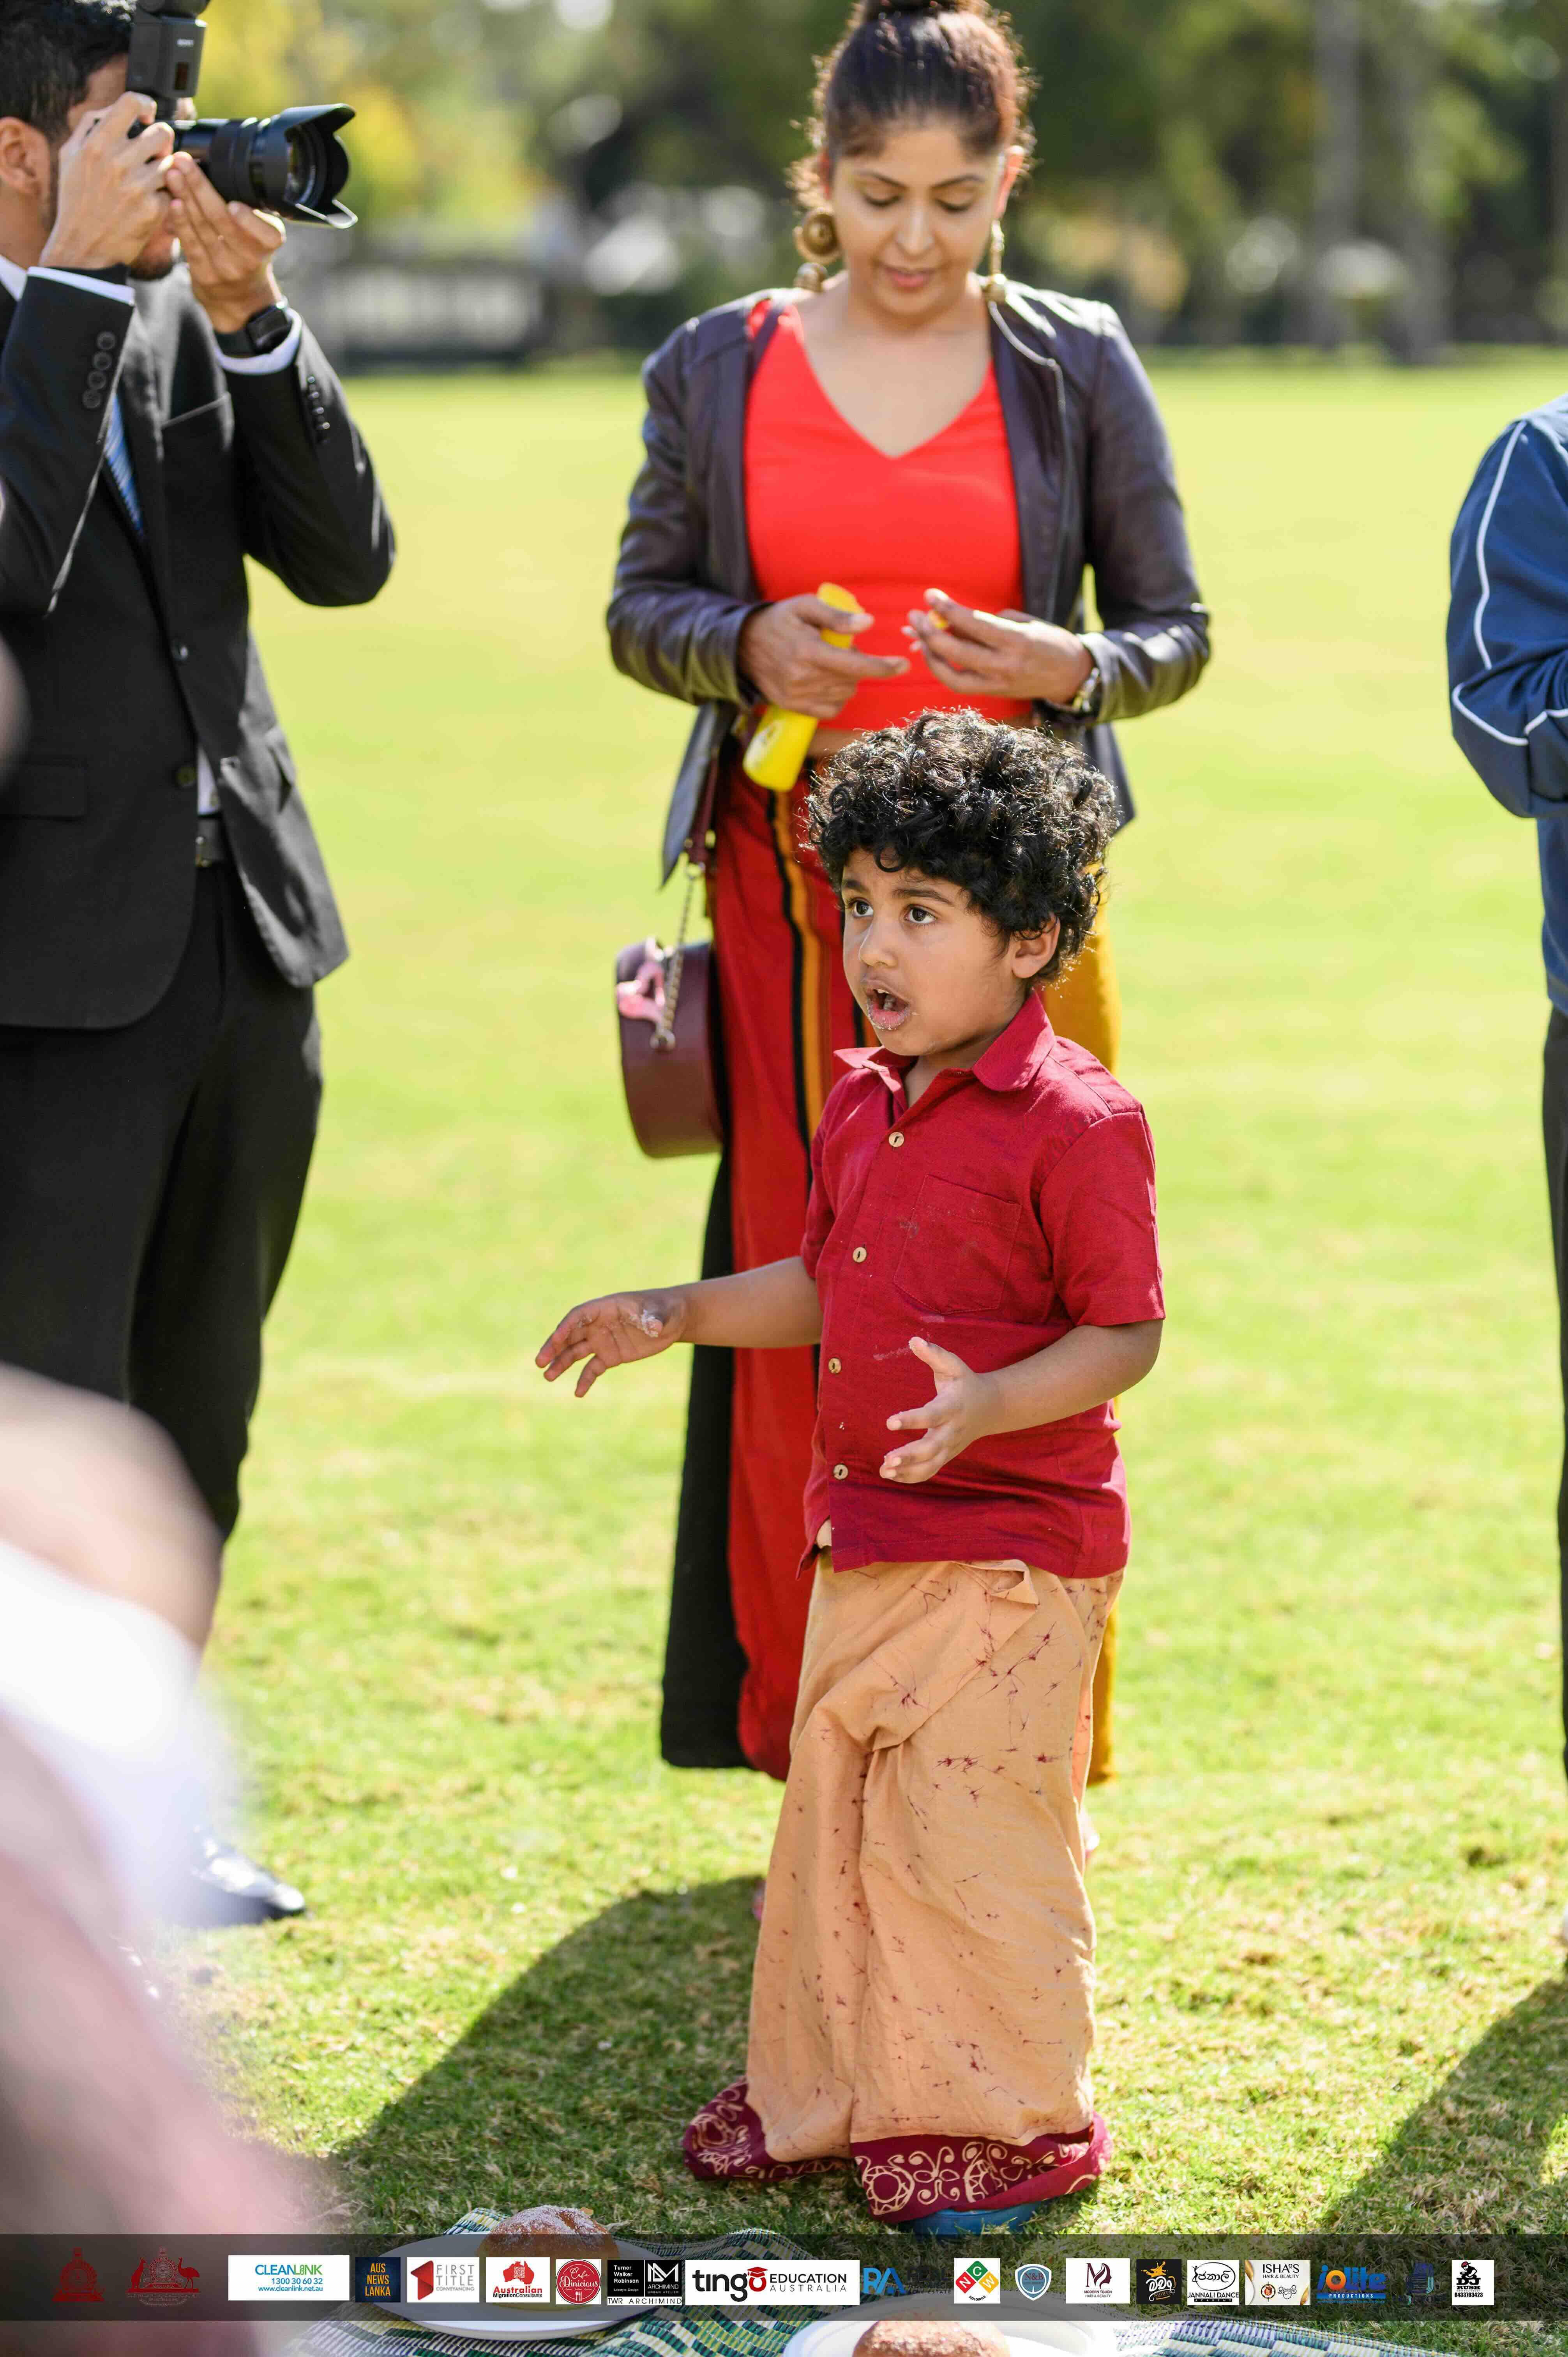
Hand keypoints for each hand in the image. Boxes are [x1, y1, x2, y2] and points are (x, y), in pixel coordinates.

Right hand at [39, 91, 173, 271]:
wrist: (82, 248)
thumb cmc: (76, 199)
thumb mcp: (70, 156)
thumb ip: (91, 126)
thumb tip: (119, 107)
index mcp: (97, 143)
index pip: (131, 102)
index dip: (145, 104)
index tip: (146, 115)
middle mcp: (118, 162)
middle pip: (162, 133)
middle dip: (161, 142)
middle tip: (153, 153)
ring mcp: (137, 187)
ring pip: (172, 163)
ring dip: (165, 170)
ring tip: (150, 179)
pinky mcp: (153, 210)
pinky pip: (173, 192)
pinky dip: (165, 196)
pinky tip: (149, 202)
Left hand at [163, 149, 284, 332]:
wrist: (241, 300)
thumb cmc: (249, 253)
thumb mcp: (262, 234)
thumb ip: (251, 211)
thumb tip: (220, 168)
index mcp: (268, 243)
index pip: (263, 232)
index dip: (249, 220)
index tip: (234, 204)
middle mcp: (249, 258)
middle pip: (222, 220)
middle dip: (200, 187)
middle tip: (183, 161)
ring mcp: (225, 269)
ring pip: (202, 228)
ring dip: (184, 196)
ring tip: (171, 172)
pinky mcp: (204, 275)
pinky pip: (190, 243)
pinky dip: (180, 221)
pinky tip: (172, 201)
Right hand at [535, 1289, 689, 1396]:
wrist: (672, 1320)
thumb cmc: (664, 1309)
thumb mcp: (661, 1312)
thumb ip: (654, 1319)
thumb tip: (654, 1327)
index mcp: (605, 1308)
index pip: (579, 1316)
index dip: (566, 1327)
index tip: (555, 1339)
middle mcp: (598, 1324)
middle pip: (570, 1335)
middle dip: (555, 1347)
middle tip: (540, 1362)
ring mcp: (603, 1340)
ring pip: (576, 1352)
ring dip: (561, 1363)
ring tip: (548, 1376)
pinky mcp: (610, 1356)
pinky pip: (593, 1368)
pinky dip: (585, 1380)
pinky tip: (578, 1393)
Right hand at [738, 593, 908, 720]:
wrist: (742, 645)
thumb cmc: (779, 620)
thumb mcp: (806, 607)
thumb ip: (837, 617)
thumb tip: (869, 623)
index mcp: (807, 652)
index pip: (855, 666)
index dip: (883, 667)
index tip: (903, 664)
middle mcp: (802, 679)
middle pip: (852, 681)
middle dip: (859, 665)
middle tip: (846, 649)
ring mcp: (797, 696)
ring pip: (843, 695)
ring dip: (848, 680)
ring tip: (832, 663)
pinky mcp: (793, 707)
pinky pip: (830, 709)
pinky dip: (837, 696)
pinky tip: (827, 680)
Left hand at [880, 1337, 998, 1483]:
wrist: (990, 1407)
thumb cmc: (965, 1383)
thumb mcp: (953, 1366)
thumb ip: (934, 1354)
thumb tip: (913, 1340)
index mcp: (952, 1407)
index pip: (932, 1416)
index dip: (911, 1420)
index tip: (889, 1422)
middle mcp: (952, 1430)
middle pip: (931, 1448)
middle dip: (910, 1456)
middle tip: (888, 1459)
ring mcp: (950, 1447)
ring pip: (930, 1465)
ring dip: (908, 1471)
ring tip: (884, 1471)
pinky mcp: (946, 1456)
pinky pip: (929, 1471)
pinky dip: (911, 1477)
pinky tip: (890, 1476)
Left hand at [904, 589, 1093, 707]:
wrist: (1071, 676)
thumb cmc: (1049, 641)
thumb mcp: (1024, 623)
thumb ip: (989, 622)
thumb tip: (951, 620)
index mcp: (1018, 640)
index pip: (974, 623)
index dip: (948, 609)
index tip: (930, 595)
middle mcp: (1006, 665)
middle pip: (957, 651)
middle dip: (930, 632)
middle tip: (914, 615)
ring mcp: (998, 684)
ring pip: (952, 675)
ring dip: (930, 655)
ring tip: (918, 637)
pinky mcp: (993, 694)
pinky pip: (959, 684)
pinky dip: (941, 669)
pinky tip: (933, 653)